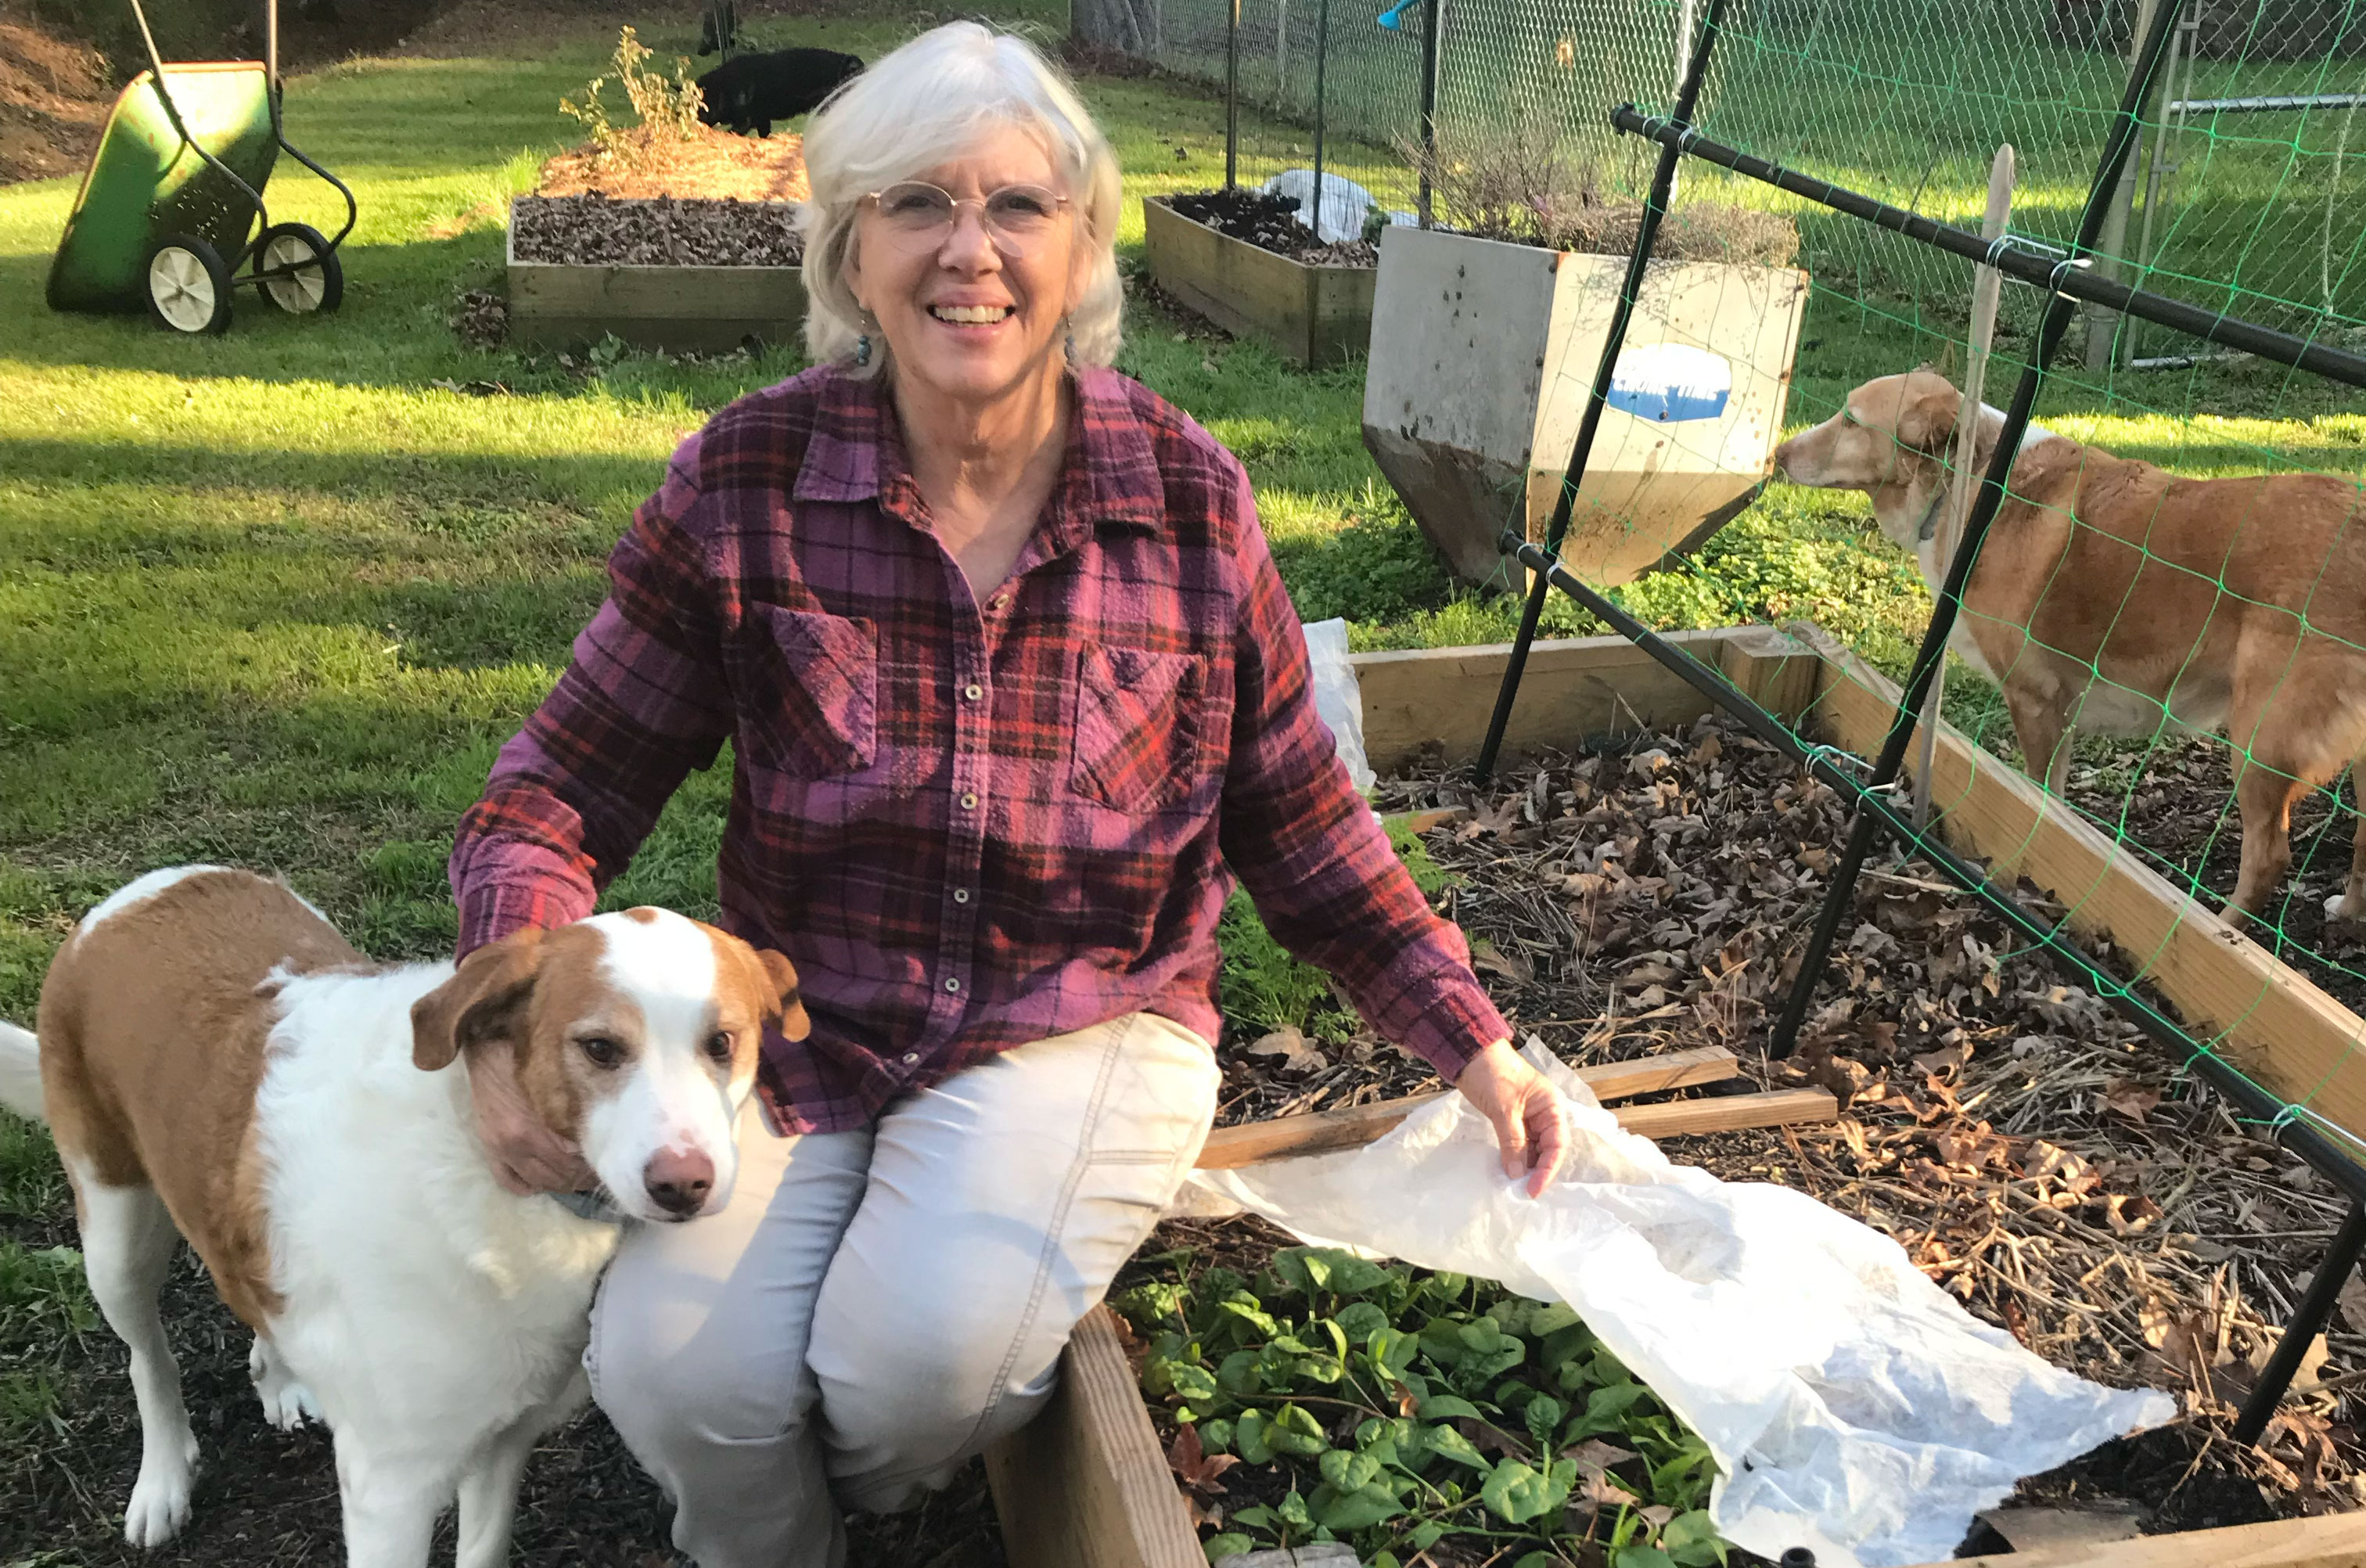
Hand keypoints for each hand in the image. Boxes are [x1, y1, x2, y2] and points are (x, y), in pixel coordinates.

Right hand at [466, 1042, 598, 1195]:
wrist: (487, 1048)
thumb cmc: (527, 1060)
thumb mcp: (558, 1082)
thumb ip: (574, 1111)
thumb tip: (603, 1133)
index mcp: (534, 1129)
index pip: (573, 1163)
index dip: (594, 1167)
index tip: (608, 1161)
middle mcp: (515, 1144)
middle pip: (559, 1177)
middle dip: (582, 1178)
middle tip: (598, 1171)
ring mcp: (499, 1149)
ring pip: (539, 1183)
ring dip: (561, 1183)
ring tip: (578, 1176)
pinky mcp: (488, 1149)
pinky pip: (510, 1181)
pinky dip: (530, 1185)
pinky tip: (545, 1179)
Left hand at [1454, 1039, 1568, 1197]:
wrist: (1469, 1054)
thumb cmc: (1492, 1074)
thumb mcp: (1504, 1109)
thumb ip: (1513, 1142)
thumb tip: (1517, 1174)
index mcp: (1551, 1106)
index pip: (1557, 1145)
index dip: (1547, 1170)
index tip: (1532, 1190)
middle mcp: (1545, 1113)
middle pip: (1548, 1150)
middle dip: (1537, 1171)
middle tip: (1521, 1192)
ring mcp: (1529, 1117)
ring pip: (1533, 1149)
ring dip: (1525, 1166)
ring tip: (1513, 1186)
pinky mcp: (1513, 1120)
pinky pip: (1518, 1144)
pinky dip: (1514, 1158)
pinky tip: (1506, 1170)